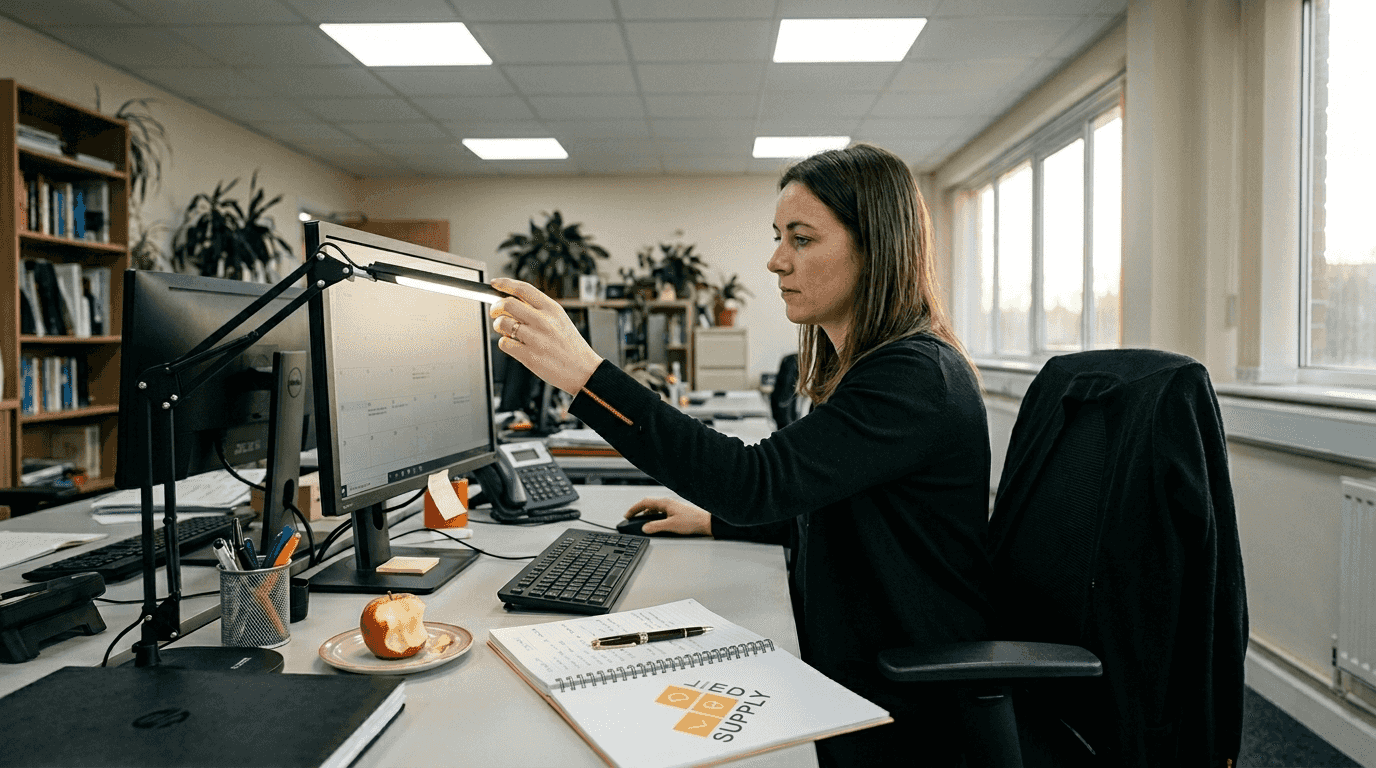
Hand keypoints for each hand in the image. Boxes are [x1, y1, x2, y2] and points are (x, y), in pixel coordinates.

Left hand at [489, 278, 603, 395]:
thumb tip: (512, 302)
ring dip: (498, 326)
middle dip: (495, 307)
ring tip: (505, 331)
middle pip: (507, 303)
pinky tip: (513, 345)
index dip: (505, 284)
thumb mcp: (560, 320)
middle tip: (495, 312)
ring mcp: (536, 339)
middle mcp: (543, 321)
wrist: (584, 370)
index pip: (523, 289)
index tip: (496, 284)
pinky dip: (504, 343)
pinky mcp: (529, 356)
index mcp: (552, 309)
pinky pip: (504, 343)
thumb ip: (539, 310)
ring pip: (502, 323)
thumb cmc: (571, 347)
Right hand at [625, 498, 712, 536]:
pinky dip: (653, 517)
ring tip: (640, 522)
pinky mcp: (676, 512)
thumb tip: (644, 528)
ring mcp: (672, 507)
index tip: (627, 515)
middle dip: (638, 511)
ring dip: (646, 514)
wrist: (706, 523)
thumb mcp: (671, 526)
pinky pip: (660, 513)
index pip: (644, 502)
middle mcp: (668, 503)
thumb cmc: (692, 522)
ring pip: (654, 509)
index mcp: (665, 503)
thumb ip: (656, 526)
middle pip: (648, 504)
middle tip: (631, 518)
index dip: (634, 509)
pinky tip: (654, 524)